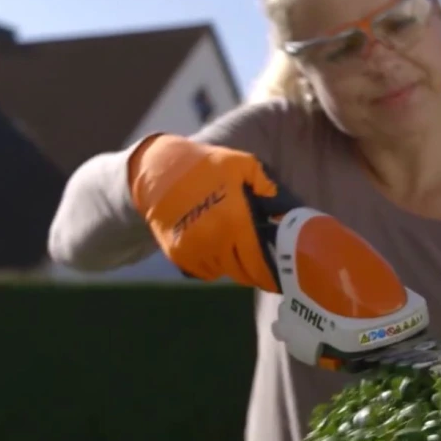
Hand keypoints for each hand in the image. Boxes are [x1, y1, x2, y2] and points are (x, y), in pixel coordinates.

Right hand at [127, 134, 295, 292]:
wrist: (158, 171)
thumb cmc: (205, 166)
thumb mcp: (242, 164)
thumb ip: (265, 185)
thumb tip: (282, 207)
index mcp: (235, 222)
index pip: (258, 261)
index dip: (270, 273)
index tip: (279, 275)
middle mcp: (215, 242)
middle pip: (242, 272)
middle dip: (256, 271)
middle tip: (264, 265)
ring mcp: (195, 251)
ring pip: (224, 272)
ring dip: (234, 266)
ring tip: (240, 253)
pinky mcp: (178, 255)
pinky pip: (205, 271)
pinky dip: (214, 266)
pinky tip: (218, 250)